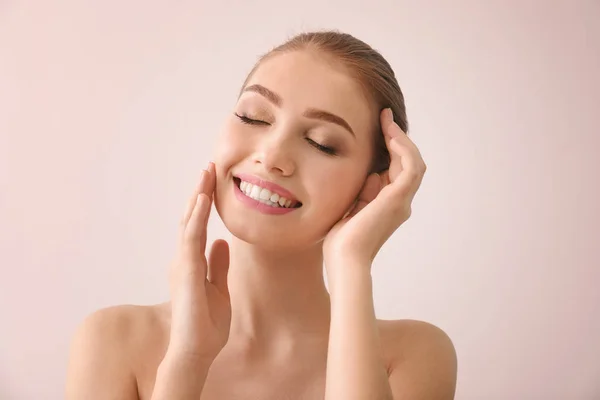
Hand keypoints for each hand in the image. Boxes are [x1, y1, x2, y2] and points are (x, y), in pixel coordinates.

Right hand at [167, 162, 230, 360]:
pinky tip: (203, 199)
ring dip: (198, 196)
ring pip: (189, 222)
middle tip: (208, 168)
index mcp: (192, 263)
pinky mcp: (187, 270)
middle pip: (190, 219)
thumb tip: (222, 243)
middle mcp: (184, 260)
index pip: (198, 226)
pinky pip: (191, 237)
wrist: (196, 351)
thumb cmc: (206, 325)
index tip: (212, 182)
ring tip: (206, 173)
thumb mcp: (219, 289)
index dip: (203, 204)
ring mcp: (183, 264)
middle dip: (200, 192)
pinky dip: (196, 216)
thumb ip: (218, 265)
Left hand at [323, 109, 426, 268]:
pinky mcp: (398, 199)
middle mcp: (400, 202)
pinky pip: (411, 167)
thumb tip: (370, 173)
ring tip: (387, 122)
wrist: (344, 258)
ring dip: (402, 139)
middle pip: (407, 162)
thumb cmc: (341, 239)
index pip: (397, 169)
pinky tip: (390, 136)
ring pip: (414, 162)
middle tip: (384, 116)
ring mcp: (401, 201)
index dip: (391, 147)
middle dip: (397, 138)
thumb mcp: (351, 206)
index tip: (379, 126)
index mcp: (389, 204)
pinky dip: (404, 149)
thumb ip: (362, 191)